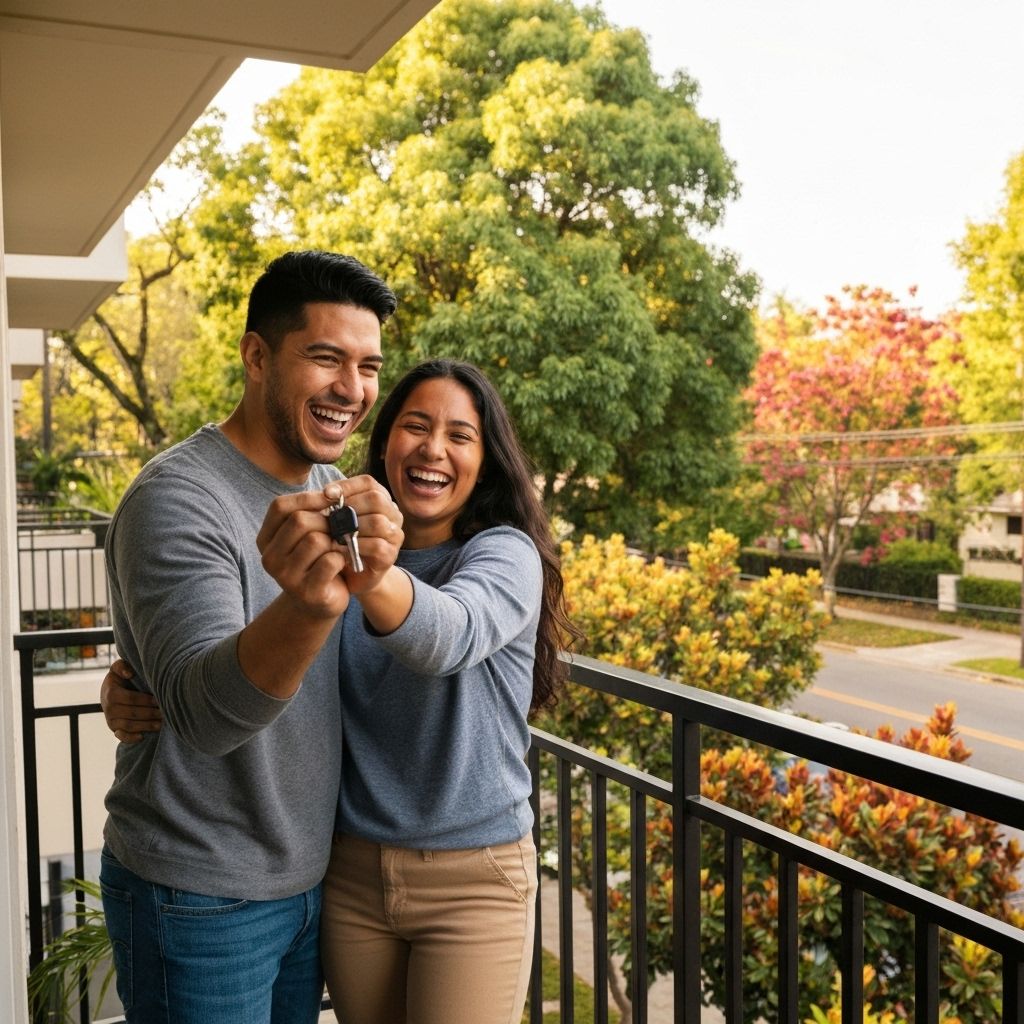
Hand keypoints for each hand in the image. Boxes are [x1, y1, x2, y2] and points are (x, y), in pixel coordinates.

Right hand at [100, 659, 161, 743]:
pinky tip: (143, 737)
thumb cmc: (121, 677)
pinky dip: (130, 738)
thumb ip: (121, 666)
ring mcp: (111, 720)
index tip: (160, 700)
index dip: (147, 700)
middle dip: (150, 714)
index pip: (131, 699)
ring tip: (161, 724)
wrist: (111, 690)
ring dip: (146, 726)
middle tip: (165, 713)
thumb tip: (129, 673)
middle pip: (133, 713)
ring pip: (129, 726)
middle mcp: (109, 708)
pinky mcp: (114, 729)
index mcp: (111, 693)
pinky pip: (121, 736)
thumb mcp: (118, 668)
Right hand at [256, 478, 403, 608]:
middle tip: (342, 526)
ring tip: (341, 546)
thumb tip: (333, 492)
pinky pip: (329, 561)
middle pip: (299, 521)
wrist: (320, 603)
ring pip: (316, 540)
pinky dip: (342, 557)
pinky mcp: (307, 592)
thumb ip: (311, 515)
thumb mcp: (306, 536)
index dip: (309, 498)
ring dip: (335, 540)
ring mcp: (286, 577)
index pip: (280, 507)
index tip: (332, 498)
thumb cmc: (316, 561)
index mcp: (266, 540)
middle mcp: (270, 558)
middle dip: (326, 520)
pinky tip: (343, 562)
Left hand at [325, 476, 404, 594]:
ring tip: (332, 533)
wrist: (351, 575)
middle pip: (377, 499)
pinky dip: (355, 545)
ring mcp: (394, 535)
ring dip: (351, 527)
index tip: (326, 494)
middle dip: (350, 506)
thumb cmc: (341, 541)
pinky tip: (339, 548)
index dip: (347, 486)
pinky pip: (377, 545)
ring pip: (378, 522)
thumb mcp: (337, 519)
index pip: (368, 483)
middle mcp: (392, 515)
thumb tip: (327, 493)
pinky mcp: (391, 555)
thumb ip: (335, 504)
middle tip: (330, 517)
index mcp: (381, 500)